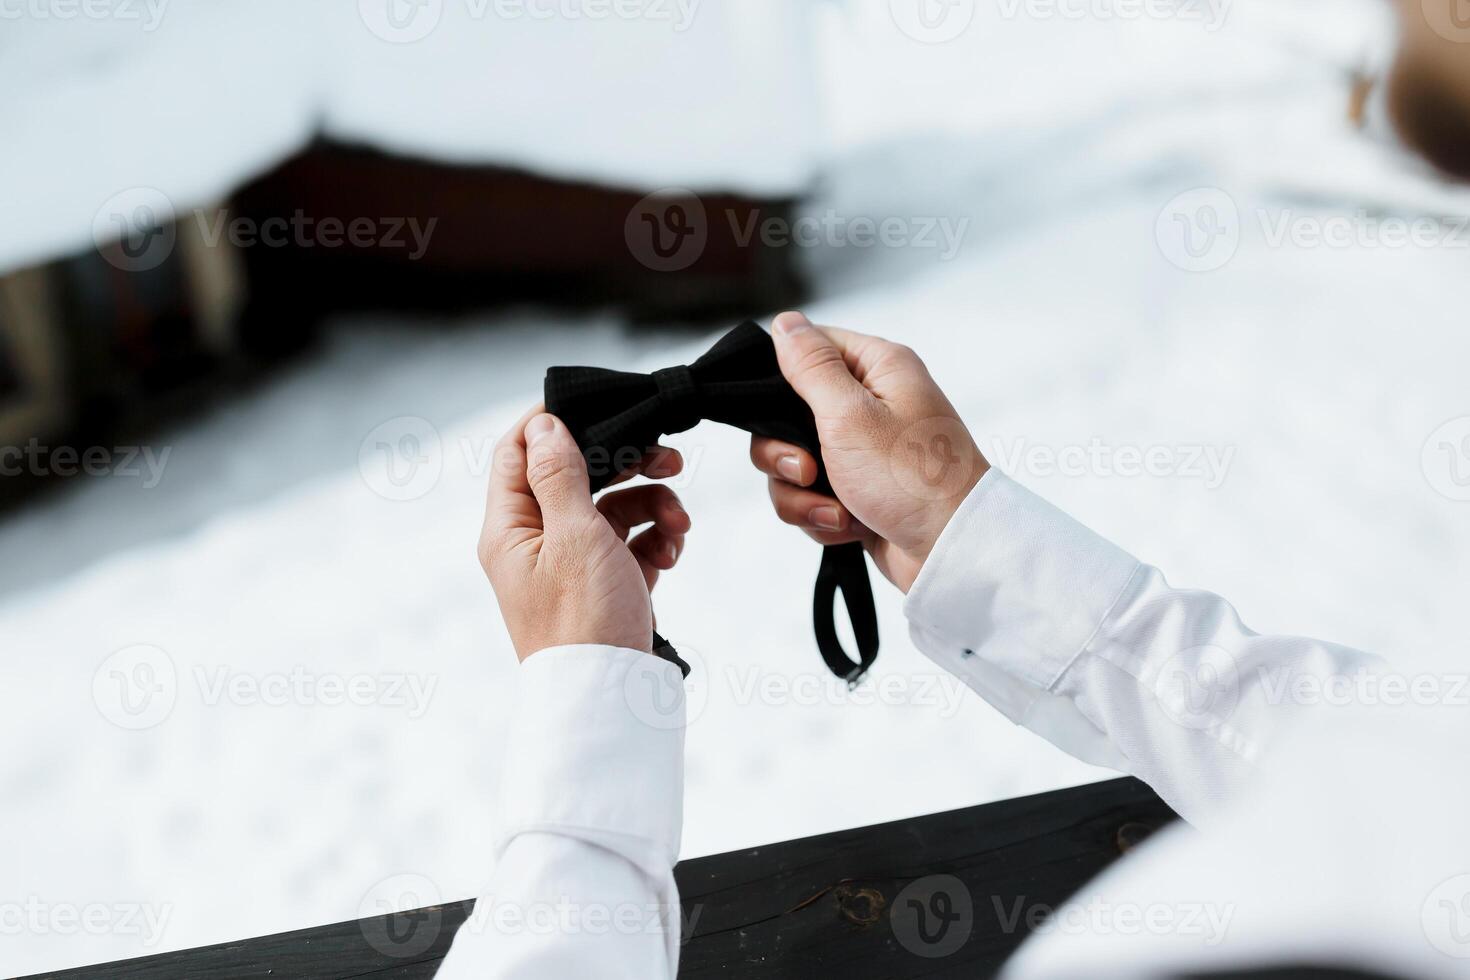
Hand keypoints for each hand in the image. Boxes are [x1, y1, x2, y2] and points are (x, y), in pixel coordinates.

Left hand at [479, 406, 691, 659]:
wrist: (609, 703)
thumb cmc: (584, 625)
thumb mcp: (573, 537)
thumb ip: (560, 475)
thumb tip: (545, 424)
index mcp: (510, 529)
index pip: (518, 452)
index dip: (555, 422)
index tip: (603, 406)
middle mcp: (535, 542)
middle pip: (577, 475)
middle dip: (627, 464)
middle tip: (668, 458)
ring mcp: (571, 565)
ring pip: (612, 508)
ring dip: (652, 505)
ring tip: (678, 523)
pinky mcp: (605, 585)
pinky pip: (631, 543)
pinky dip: (655, 538)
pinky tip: (673, 550)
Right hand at [749, 312, 987, 592]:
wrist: (952, 552)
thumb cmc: (913, 480)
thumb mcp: (851, 415)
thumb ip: (811, 367)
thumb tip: (786, 322)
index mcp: (878, 368)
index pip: (807, 350)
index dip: (781, 381)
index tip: (780, 414)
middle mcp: (871, 404)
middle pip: (786, 414)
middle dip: (786, 455)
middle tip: (808, 472)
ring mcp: (863, 450)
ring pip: (792, 463)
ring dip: (803, 495)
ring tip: (836, 512)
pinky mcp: (857, 489)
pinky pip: (811, 497)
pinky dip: (821, 516)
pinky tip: (848, 527)